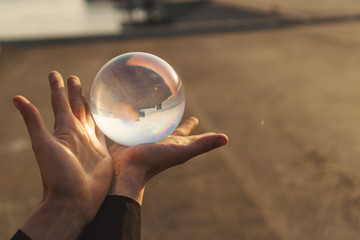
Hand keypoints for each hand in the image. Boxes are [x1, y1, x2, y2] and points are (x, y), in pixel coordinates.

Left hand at [13, 72, 112, 239]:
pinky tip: (108, 120)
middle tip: (75, 78)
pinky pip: (103, 134)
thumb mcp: (43, 145)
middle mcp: (76, 134)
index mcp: (63, 129)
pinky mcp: (101, 153)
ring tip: (90, 95)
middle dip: (74, 92)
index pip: (60, 103)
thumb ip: (34, 121)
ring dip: (89, 106)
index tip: (56, 73)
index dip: (58, 87)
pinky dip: (105, 124)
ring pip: (90, 119)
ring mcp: (89, 143)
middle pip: (76, 108)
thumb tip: (16, 97)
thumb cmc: (57, 174)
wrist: (73, 200)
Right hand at [108, 117, 227, 203]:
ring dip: (164, 121)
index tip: (212, 131)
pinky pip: (142, 125)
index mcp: (176, 145)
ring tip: (165, 114)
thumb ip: (201, 145)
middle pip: (178, 131)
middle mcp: (164, 142)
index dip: (205, 135)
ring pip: (159, 128)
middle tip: (193, 118)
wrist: (125, 169)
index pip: (193, 137)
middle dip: (185, 125)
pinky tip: (138, 116)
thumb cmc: (153, 161)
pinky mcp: (134, 137)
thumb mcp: (180, 151)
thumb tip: (225, 138)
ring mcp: (148, 140)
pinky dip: (144, 120)